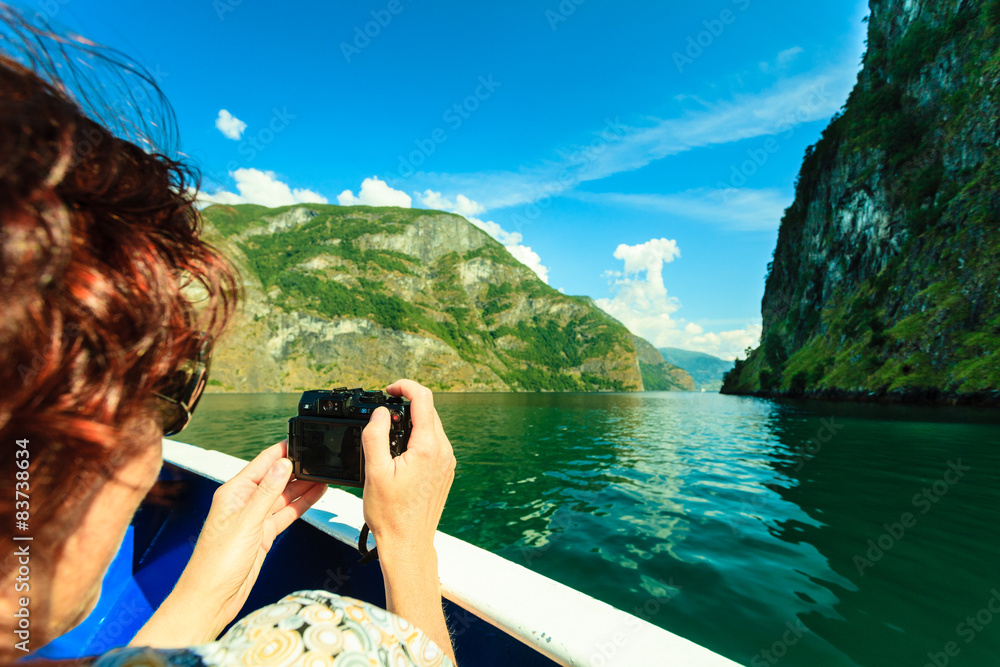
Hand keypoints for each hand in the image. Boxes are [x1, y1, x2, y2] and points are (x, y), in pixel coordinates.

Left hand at [131, 441, 325, 646]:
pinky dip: (302, 505)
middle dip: (298, 468)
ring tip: (325, 474)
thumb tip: (283, 464)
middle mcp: (244, 502)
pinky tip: (316, 495)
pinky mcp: (263, 535)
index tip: (302, 439)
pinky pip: (286, 514)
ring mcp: (254, 519)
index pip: (262, 463)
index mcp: (233, 492)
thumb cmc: (216, 563)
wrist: (212, 598)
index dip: (282, 451)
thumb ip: (268, 492)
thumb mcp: (246, 522)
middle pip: (276, 478)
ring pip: (284, 496)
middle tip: (321, 459)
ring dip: (303, 486)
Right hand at [362, 379, 455, 557]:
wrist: (407, 543)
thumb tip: (380, 412)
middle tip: (382, 413)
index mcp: (429, 447)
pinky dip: (418, 440)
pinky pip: (433, 445)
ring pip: (431, 428)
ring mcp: (447, 463)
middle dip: (406, 405)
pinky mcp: (445, 472)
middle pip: (429, 411)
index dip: (405, 386)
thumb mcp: (374, 470)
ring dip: (411, 423)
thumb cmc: (390, 513)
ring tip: (388, 435)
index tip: (388, 389)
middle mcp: (444, 452)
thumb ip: (376, 435)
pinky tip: (400, 454)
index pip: (423, 398)